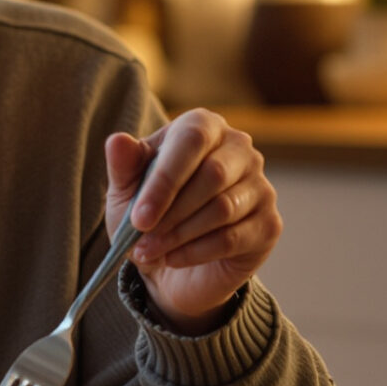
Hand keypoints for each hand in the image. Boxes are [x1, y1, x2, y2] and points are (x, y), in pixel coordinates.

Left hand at [104, 110, 279, 332]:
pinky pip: (233, 238)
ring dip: (179, 235)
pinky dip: (196, 252)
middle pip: (213, 174)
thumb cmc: (151, 211)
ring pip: (223, 209)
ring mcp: (260, 185)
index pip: (191, 140)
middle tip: (140, 240)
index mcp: (204, 126)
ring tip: (150, 252)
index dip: (164, 180)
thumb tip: (117, 141)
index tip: (139, 217)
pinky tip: (173, 259)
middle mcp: (239, 148)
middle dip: (171, 212)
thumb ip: (124, 166)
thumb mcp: (127, 189)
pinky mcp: (268, 224)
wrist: (173, 258)